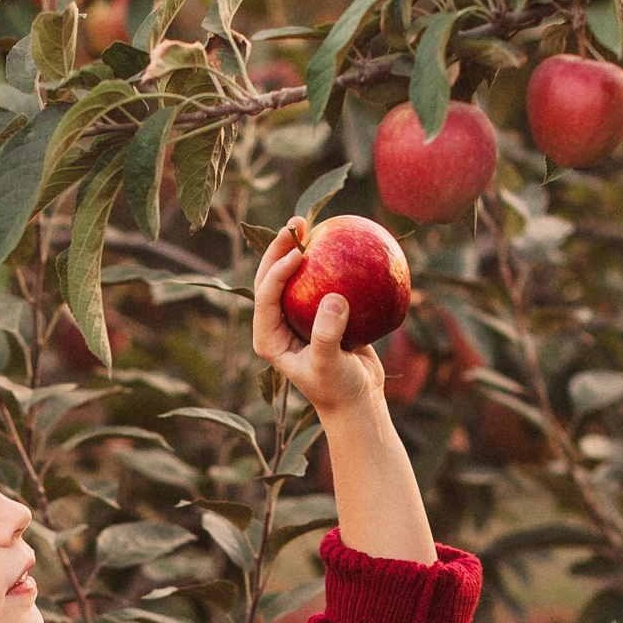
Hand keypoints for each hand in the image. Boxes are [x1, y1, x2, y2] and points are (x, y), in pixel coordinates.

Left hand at [252, 216, 388, 420]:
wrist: (358, 400)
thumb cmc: (339, 389)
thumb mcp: (331, 367)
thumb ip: (328, 336)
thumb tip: (334, 299)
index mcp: (268, 337)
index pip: (265, 297)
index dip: (276, 271)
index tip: (298, 254)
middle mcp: (278, 323)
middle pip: (271, 278)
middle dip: (278, 249)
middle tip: (296, 224)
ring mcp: (298, 316)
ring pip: (294, 275)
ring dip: (299, 248)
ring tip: (309, 223)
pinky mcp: (319, 311)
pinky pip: (321, 280)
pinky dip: (327, 261)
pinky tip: (341, 241)